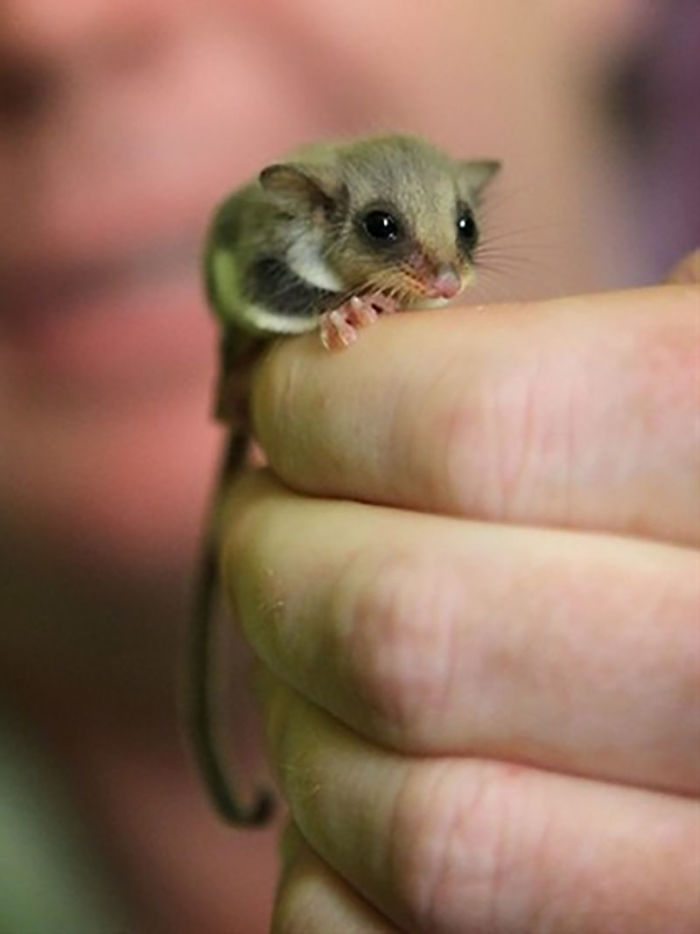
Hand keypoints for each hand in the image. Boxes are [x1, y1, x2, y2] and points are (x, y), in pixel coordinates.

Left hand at [221, 266, 699, 932]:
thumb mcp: (688, 383)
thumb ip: (562, 365)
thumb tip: (348, 354)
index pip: (475, 429)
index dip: (331, 403)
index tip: (293, 398)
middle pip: (405, 633)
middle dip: (280, 555)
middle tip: (272, 516)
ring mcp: (699, 869)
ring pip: (406, 820)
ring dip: (300, 715)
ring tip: (314, 648)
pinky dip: (329, 859)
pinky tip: (370, 771)